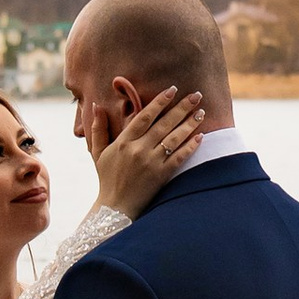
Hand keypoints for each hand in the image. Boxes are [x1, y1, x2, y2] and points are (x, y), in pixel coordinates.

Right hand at [92, 84, 203, 215]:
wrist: (115, 208)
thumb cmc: (107, 178)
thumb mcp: (98, 153)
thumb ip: (98, 128)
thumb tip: (96, 104)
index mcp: (123, 142)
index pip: (145, 116)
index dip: (159, 101)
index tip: (172, 90)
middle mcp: (138, 150)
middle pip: (164, 124)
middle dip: (181, 107)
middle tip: (196, 95)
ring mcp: (150, 163)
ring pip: (174, 138)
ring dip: (189, 124)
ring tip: (201, 112)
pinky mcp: (161, 176)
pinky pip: (179, 158)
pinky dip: (190, 147)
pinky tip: (200, 137)